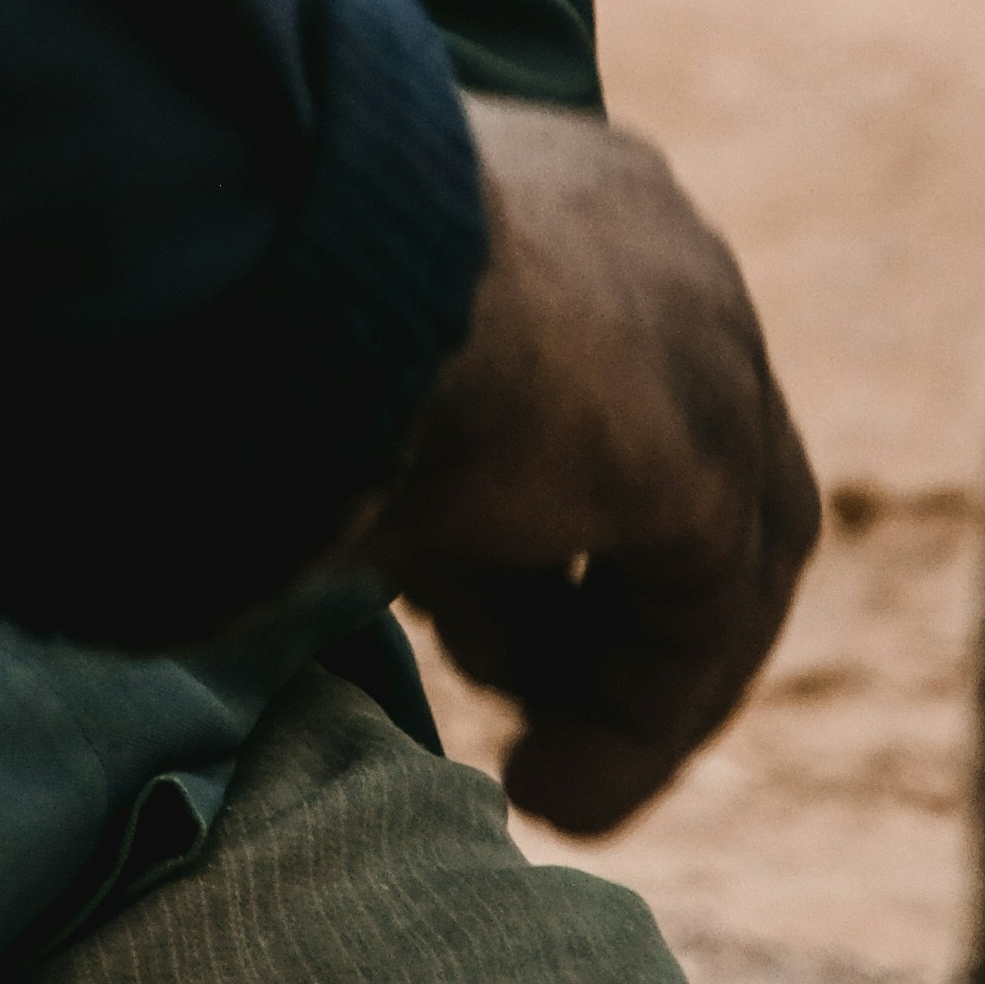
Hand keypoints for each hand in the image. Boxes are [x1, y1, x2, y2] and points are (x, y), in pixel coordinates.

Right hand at [352, 98, 819, 834]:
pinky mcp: (704, 452)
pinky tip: (546, 791)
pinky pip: (698, 620)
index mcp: (578, 193)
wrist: (298, 238)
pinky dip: (635, 721)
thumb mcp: (351, 358)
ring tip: (535, 782)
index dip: (559, 515)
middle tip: (520, 706)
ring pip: (712, 556)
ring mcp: (707, 343)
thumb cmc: (272, 277)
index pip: (615, 373)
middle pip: (687, 472)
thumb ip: (419, 432)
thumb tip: (412, 538)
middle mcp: (667, 249)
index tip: (473, 610)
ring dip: (627, 685)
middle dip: (607, 606)